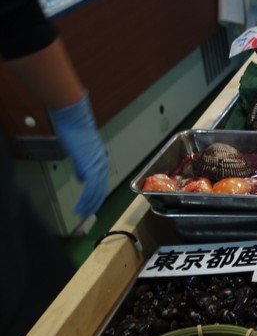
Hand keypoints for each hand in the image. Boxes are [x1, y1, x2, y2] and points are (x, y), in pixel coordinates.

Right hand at [49, 92, 108, 218]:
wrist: (74, 119)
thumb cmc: (74, 132)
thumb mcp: (79, 152)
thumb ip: (81, 166)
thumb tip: (81, 179)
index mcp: (100, 162)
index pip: (101, 184)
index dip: (95, 197)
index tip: (89, 206)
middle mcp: (103, 166)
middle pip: (101, 191)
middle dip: (94, 205)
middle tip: (85, 216)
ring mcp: (98, 166)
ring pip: (97, 192)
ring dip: (89, 205)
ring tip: (81, 215)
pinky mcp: (91, 166)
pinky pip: (91, 188)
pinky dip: (86, 200)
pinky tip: (80, 207)